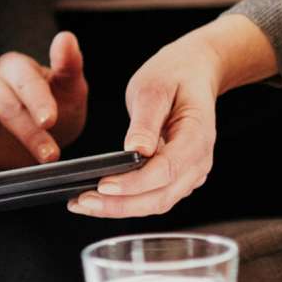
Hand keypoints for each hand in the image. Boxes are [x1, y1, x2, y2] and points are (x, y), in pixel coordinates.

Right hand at [0, 32, 86, 167]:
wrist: (49, 137)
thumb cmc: (60, 106)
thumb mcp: (71, 88)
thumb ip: (68, 64)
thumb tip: (67, 37)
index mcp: (15, 67)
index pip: (22, 77)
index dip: (36, 97)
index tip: (50, 119)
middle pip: (2, 99)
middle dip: (25, 127)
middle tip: (48, 152)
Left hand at [69, 36, 220, 217]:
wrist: (193, 73)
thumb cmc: (174, 76)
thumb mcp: (154, 88)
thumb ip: (145, 120)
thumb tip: (135, 150)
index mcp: (197, 137)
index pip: (166, 170)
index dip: (135, 183)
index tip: (104, 185)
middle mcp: (198, 162)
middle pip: (161, 196)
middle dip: (120, 205)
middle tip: (83, 202)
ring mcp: (190, 172)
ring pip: (157, 202)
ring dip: (121, 209)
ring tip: (83, 204)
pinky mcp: (177, 176)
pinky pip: (154, 196)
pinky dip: (127, 202)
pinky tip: (100, 199)